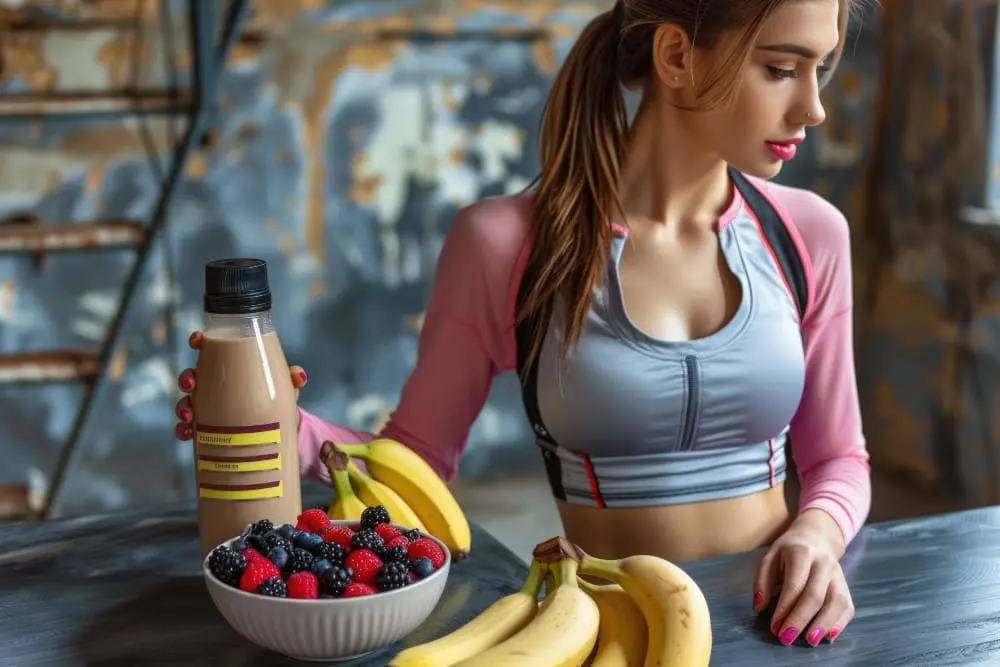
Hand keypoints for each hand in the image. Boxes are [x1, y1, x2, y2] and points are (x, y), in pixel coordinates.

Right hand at [174, 330, 308, 439]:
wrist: (277, 429)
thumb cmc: (275, 397)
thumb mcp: (284, 387)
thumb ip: (292, 379)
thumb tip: (299, 376)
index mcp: (229, 367)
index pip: (208, 349)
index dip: (198, 341)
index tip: (198, 340)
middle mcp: (213, 385)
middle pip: (191, 376)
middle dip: (186, 378)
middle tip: (191, 384)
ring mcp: (207, 406)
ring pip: (186, 402)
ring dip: (183, 406)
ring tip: (190, 415)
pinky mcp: (206, 428)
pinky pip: (188, 428)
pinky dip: (183, 430)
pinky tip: (187, 433)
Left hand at [753, 511, 853, 647]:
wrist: (816, 537)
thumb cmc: (788, 552)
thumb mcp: (769, 558)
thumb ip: (762, 582)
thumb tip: (759, 607)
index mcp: (801, 553)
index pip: (794, 585)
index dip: (784, 608)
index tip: (774, 627)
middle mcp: (824, 563)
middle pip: (815, 595)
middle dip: (800, 620)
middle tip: (786, 638)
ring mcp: (838, 575)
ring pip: (836, 602)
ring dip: (823, 625)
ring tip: (810, 642)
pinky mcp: (846, 586)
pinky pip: (847, 608)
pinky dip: (839, 624)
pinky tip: (827, 637)